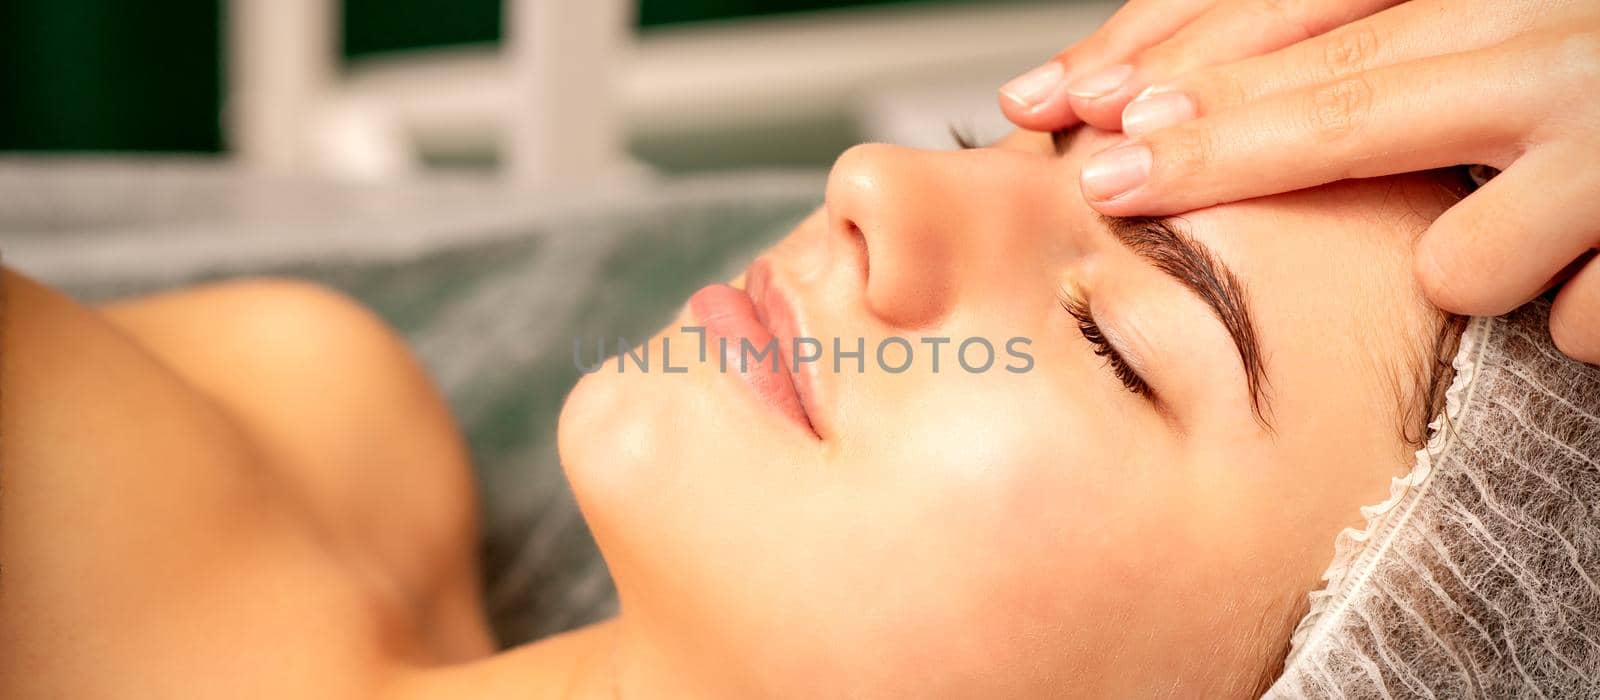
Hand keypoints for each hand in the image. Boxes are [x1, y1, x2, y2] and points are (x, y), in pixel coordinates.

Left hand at [998, 0, 1599, 363]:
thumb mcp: (1513, 12)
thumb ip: (1387, 34)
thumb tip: (1195, 96)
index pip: (1305, 2)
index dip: (1171, 52)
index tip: (1069, 103)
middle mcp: (1561, 30)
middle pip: (1342, 96)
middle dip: (1201, 148)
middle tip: (1093, 183)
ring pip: (1458, 253)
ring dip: (1468, 262)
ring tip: (1534, 238)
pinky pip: (1572, 317)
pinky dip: (1581, 308)